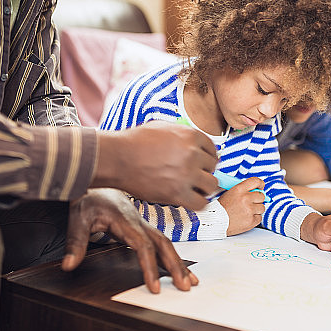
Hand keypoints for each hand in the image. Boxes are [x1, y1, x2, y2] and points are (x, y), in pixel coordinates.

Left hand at [61, 188, 198, 293]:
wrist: (95, 177)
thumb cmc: (88, 197)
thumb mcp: (77, 217)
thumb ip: (75, 242)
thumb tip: (69, 266)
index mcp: (126, 220)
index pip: (143, 246)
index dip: (150, 267)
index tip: (154, 287)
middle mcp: (138, 221)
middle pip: (163, 244)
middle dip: (175, 266)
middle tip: (186, 286)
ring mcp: (142, 223)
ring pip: (165, 243)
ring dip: (178, 262)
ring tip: (190, 281)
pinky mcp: (140, 226)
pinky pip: (159, 241)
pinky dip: (171, 255)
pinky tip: (177, 267)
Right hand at [93, 122, 218, 210]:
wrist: (118, 157)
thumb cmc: (135, 142)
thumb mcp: (163, 127)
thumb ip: (182, 134)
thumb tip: (196, 143)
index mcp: (191, 135)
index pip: (213, 150)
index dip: (207, 158)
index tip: (202, 165)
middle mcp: (193, 153)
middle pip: (213, 167)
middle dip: (204, 172)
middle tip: (193, 177)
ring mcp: (187, 174)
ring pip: (211, 186)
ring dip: (203, 188)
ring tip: (192, 189)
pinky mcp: (178, 193)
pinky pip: (201, 203)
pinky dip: (197, 203)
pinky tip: (189, 199)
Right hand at [218, 177, 265, 235]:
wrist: (215, 222)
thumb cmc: (221, 208)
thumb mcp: (229, 193)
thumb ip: (243, 190)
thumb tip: (255, 190)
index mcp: (239, 189)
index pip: (256, 181)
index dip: (260, 184)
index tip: (260, 187)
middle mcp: (245, 198)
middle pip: (261, 196)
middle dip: (258, 199)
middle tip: (251, 202)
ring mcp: (249, 210)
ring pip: (262, 207)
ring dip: (256, 209)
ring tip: (246, 211)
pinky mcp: (251, 221)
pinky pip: (259, 217)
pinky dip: (254, 218)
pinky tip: (245, 218)